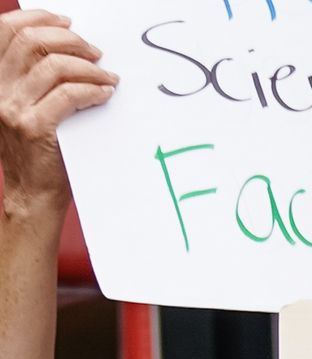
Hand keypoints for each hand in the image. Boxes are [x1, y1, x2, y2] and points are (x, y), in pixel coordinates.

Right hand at [0, 11, 115, 196]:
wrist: (33, 195)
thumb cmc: (38, 151)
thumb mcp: (25, 107)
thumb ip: (35, 80)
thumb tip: (71, 50)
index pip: (5, 30)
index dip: (38, 18)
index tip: (68, 23)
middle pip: (31, 41)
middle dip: (69, 40)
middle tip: (97, 52)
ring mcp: (12, 107)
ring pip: (52, 66)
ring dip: (87, 66)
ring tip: (108, 76)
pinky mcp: (33, 127)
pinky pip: (67, 95)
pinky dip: (91, 89)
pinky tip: (105, 94)